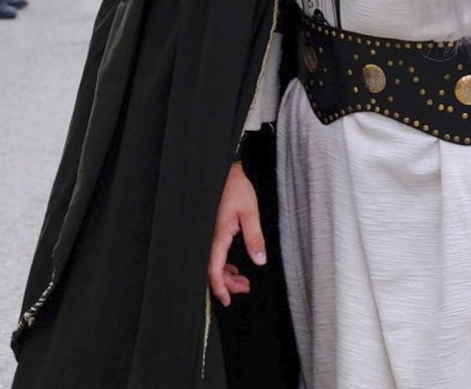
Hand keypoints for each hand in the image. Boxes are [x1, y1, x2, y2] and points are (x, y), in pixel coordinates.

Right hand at [207, 161, 265, 305]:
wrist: (228, 170)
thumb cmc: (237, 187)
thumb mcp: (250, 212)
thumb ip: (254, 238)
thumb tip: (260, 261)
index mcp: (217, 235)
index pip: (213, 268)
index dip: (219, 287)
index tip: (227, 301)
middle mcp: (211, 236)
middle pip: (213, 269)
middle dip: (227, 283)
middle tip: (245, 288)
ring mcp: (211, 233)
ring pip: (214, 262)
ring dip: (227, 274)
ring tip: (243, 281)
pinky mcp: (215, 229)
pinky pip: (215, 253)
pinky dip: (224, 263)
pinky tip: (234, 266)